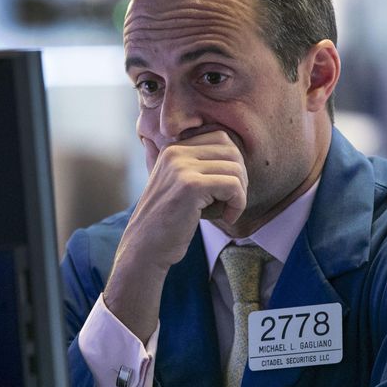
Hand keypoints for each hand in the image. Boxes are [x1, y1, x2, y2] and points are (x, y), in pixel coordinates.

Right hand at [104, 130, 247, 338]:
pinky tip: (227, 217)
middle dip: (240, 177)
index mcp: (174, 148)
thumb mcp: (179, 185)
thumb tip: (235, 152)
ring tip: (228, 210)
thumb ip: (199, 166)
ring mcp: (181, 167)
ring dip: (240, 193)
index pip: (221, 138)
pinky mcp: (190, 186)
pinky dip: (238, 204)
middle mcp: (176, 152)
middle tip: (232, 201)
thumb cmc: (169, 222)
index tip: (226, 189)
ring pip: (236, 169)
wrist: (145, 249)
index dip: (232, 163)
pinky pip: (233, 186)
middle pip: (232, 150)